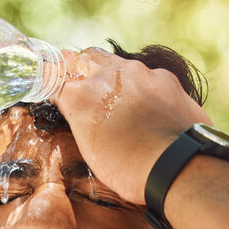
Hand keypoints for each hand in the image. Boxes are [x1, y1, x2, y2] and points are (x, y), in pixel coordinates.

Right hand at [51, 47, 213, 206]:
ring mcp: (140, 73)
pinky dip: (143, 87)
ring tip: (119, 99)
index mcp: (81, 96)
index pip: (53, 78)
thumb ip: (83, 121)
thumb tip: (81, 112)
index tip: (52, 89)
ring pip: (118, 63)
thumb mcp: (90, 151)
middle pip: (85, 58)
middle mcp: (108, 76)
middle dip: (82, 69)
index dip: (51, 83)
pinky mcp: (166, 79)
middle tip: (83, 85)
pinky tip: (150, 107)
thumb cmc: (129, 169)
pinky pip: (148, 76)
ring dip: (114, 76)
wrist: (177, 167)